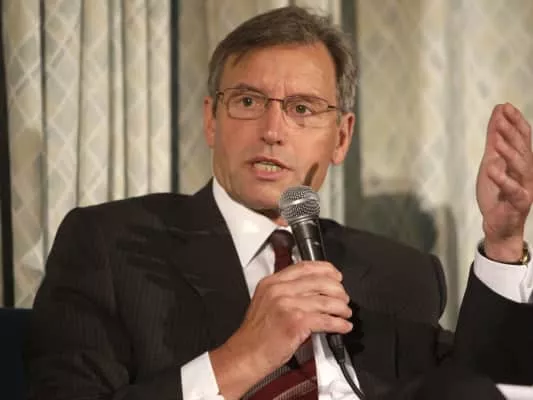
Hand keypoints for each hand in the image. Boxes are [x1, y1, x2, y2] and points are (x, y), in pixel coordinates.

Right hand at [209, 261, 351, 398]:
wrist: (246, 354)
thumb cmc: (256, 334)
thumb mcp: (265, 302)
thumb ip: (285, 291)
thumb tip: (313, 290)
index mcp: (271, 282)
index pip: (304, 267)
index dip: (325, 269)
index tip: (336, 275)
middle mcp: (279, 290)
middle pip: (319, 282)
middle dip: (338, 290)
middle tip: (344, 297)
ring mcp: (287, 305)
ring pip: (325, 301)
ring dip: (341, 308)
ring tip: (345, 313)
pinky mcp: (296, 323)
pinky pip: (325, 320)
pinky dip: (338, 324)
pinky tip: (343, 326)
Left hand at [476, 103, 532, 260]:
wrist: (498, 225)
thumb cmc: (497, 193)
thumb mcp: (491, 161)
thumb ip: (494, 140)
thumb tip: (497, 112)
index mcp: (522, 161)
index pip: (523, 137)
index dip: (515, 121)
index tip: (505, 106)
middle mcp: (527, 172)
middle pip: (523, 149)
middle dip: (512, 133)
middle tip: (501, 118)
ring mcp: (525, 187)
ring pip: (522, 167)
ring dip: (510, 152)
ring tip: (497, 141)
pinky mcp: (519, 202)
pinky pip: (513, 190)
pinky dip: (503, 179)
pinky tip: (492, 169)